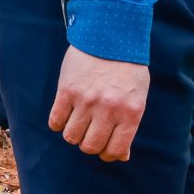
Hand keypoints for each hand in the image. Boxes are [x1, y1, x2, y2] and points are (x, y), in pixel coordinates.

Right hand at [50, 46, 149, 160]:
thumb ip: (129, 126)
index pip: (115, 150)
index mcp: (130, 112)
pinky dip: (59, 123)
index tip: (105, 148)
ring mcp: (86, 101)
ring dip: (73, 134)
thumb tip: (122, 156)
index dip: (108, 154)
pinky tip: (66, 114)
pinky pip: (56, 121)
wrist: (111, 37)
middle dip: (89, 145)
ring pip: (71, 137)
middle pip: (90, 146)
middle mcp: (108, 109)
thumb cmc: (128, 70)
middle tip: (91, 133)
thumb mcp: (138, 97)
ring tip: (79, 122)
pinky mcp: (66, 91)